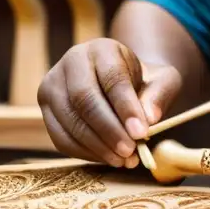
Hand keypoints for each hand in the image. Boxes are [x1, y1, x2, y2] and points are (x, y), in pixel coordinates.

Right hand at [37, 38, 181, 167]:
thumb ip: (160, 95)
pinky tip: (108, 158)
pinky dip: (85, 153)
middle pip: (84, 98)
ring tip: (123, 160)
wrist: (120, 85)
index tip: (141, 132)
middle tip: (130, 151)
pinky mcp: (46, 111)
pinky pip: (61, 138)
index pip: (112, 77)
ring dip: (97, 146)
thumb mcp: (163, 81)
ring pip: (70, 120)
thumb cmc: (144, 82)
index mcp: (102, 48)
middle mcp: (72, 62)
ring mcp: (53, 85)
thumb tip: (149, 119)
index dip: (126, 106)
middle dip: (109, 130)